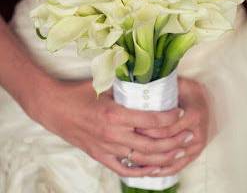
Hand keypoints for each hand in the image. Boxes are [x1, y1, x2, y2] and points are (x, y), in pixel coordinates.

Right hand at [25, 80, 192, 176]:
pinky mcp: (100, 156)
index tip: (181, 112)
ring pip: (142, 159)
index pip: (151, 119)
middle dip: (175, 141)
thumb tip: (146, 79)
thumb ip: (125, 85)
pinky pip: (124, 169)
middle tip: (189, 136)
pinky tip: (155, 168)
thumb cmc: (78, 94)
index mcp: (115, 114)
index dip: (170, 117)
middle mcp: (113, 134)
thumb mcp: (103, 84)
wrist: (53, 108)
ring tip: (180, 152)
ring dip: (164, 157)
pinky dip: (141, 171)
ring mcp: (107, 148)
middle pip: (152, 143)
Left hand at [138, 77, 215, 175]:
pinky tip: (148, 170)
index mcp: (194, 115)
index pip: (167, 128)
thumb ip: (164, 83)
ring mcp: (197, 145)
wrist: (205, 101)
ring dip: (152, 159)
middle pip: (167, 144)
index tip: (133, 126)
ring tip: (133, 157)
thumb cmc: (189, 91)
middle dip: (147, 144)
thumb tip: (140, 79)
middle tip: (128, 141)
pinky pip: (178, 166)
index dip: (149, 129)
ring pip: (171, 158)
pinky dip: (163, 170)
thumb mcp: (179, 83)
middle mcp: (197, 133)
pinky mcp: (195, 153)